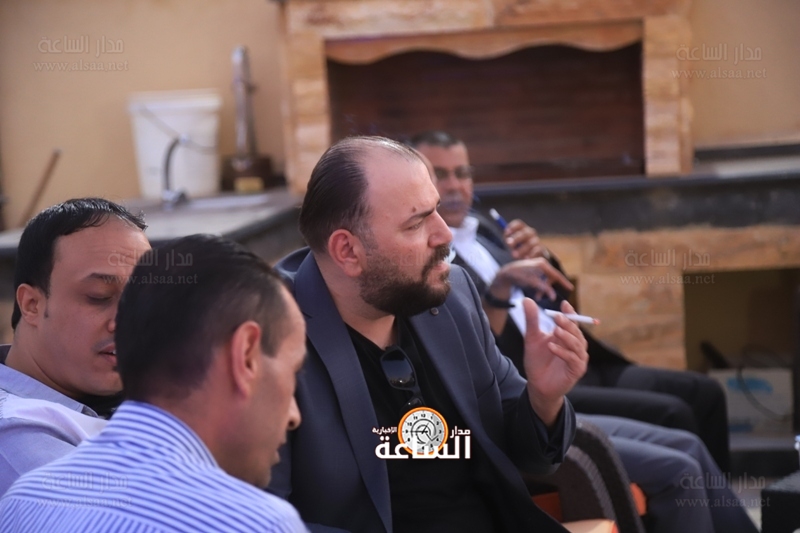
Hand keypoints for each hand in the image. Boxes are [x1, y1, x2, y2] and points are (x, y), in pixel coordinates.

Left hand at [492, 258, 573, 300]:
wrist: (506, 273)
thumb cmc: (518, 276)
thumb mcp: (532, 283)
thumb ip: (543, 289)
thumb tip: (553, 296)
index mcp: (542, 264)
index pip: (556, 274)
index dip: (564, 282)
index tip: (570, 289)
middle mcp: (542, 264)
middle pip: (552, 278)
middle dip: (548, 288)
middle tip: (545, 298)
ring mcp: (539, 267)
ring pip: (546, 280)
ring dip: (543, 289)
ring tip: (537, 297)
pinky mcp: (536, 270)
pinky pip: (542, 279)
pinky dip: (540, 286)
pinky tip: (536, 293)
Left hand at [504, 219, 547, 259]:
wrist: (531, 255)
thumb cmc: (518, 247)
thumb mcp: (512, 242)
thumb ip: (508, 240)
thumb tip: (508, 241)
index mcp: (522, 229)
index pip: (519, 224)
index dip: (513, 227)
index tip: (507, 233)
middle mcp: (530, 233)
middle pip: (524, 233)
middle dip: (516, 238)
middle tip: (509, 244)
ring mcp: (536, 241)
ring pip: (530, 243)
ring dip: (522, 249)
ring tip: (514, 255)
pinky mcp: (540, 249)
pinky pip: (537, 251)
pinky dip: (531, 254)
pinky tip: (525, 258)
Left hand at [522, 299, 587, 425]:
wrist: (537, 384)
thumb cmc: (537, 361)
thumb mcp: (532, 338)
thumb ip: (532, 320)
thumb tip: (526, 299)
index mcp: (567, 336)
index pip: (572, 321)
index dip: (570, 313)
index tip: (564, 304)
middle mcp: (575, 346)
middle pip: (576, 331)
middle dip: (568, 323)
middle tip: (557, 317)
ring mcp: (578, 358)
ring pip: (577, 344)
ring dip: (566, 337)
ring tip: (555, 330)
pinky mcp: (577, 370)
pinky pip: (573, 359)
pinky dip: (563, 352)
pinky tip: (551, 347)